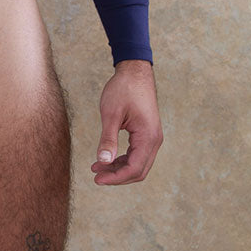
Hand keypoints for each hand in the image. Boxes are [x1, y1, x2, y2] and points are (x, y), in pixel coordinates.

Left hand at [91, 59, 162, 184]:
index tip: (97, 179)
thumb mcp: (111, 113)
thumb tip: (103, 162)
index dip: (115, 178)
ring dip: (119, 168)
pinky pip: (137, 154)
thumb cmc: (122, 89)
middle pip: (138, 170)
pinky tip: (107, 158)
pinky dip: (123, 159)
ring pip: (138, 163)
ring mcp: (152, 137)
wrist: (135, 71)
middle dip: (117, 176)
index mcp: (148, 137)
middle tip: (96, 176)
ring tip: (97, 168)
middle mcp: (154, 140)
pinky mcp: (147, 133)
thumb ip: (108, 139)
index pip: (134, 169)